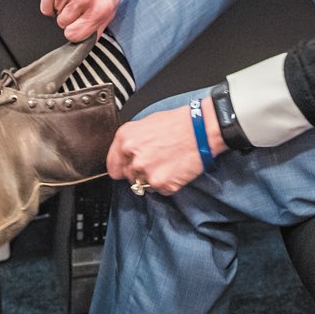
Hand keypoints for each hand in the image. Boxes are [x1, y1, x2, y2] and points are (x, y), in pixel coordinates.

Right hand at [39, 0, 142, 41]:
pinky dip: (52, 2)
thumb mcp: (113, 4)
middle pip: (63, 24)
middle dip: (70, 18)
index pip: (75, 35)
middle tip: (79, 5)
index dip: (76, 31)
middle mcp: (83, 0)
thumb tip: (86, 41)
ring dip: (63, 7)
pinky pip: (45, 5)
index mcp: (99, 9)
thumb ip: (99, 26)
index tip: (78, 26)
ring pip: (56, 14)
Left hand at [107, 99, 226, 195]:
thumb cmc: (178, 123)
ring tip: (167, 163)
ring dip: (154, 178)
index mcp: (126, 139)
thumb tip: (127, 154)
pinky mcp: (162, 184)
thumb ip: (132, 141)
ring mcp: (147, 172)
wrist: (201, 129)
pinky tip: (175, 168)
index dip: (121, 168)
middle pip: (129, 176)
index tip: (126, 169)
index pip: (112, 166)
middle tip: (156, 161)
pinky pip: (160, 190)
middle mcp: (133, 157)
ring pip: (144, 184)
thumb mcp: (146, 123)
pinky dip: (168, 183)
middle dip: (140, 171)